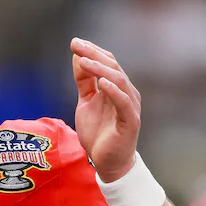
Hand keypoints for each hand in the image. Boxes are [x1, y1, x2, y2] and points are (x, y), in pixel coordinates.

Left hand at [71, 38, 140, 182]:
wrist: (107, 163)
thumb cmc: (99, 133)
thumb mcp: (86, 102)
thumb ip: (84, 82)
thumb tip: (78, 57)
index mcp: (116, 87)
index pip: (107, 62)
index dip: (92, 51)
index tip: (74, 42)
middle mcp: (125, 92)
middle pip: (112, 66)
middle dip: (93, 54)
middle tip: (76, 45)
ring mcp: (129, 106)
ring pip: (118, 80)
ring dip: (101, 69)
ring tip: (84, 61)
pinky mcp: (130, 121)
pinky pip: (123, 102)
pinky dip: (113, 91)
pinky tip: (102, 83)